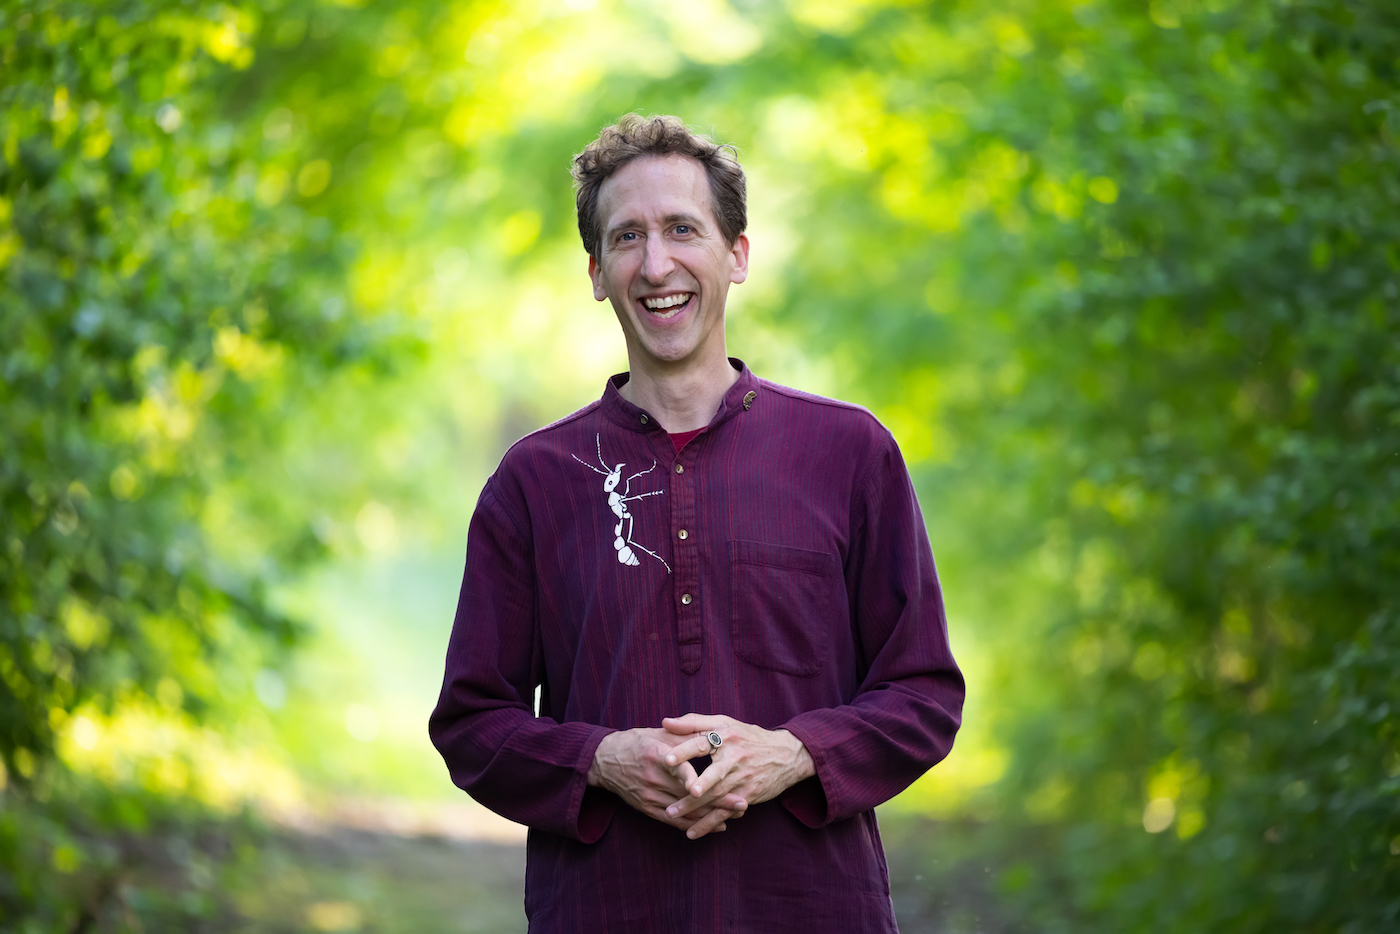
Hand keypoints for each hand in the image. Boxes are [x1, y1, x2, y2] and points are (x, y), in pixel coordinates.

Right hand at [587, 728, 747, 834]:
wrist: (606, 761)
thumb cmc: (638, 742)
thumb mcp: (660, 734)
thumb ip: (686, 735)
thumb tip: (714, 733)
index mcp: (656, 754)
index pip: (677, 767)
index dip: (693, 778)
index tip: (715, 783)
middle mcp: (652, 777)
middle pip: (687, 794)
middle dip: (717, 800)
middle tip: (742, 803)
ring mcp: (649, 796)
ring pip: (684, 810)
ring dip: (711, 815)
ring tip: (736, 815)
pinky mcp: (647, 809)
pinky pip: (675, 821)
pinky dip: (697, 825)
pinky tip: (717, 826)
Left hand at [660, 714, 815, 838]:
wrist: (786, 755)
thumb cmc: (747, 736)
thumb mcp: (724, 723)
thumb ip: (693, 723)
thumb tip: (664, 722)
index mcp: (725, 737)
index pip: (702, 743)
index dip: (685, 751)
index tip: (666, 759)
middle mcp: (735, 757)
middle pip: (712, 774)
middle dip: (696, 785)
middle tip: (677, 794)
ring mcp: (743, 778)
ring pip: (717, 796)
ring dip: (695, 809)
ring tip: (673, 815)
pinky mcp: (748, 795)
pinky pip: (726, 811)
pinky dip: (709, 823)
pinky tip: (691, 832)